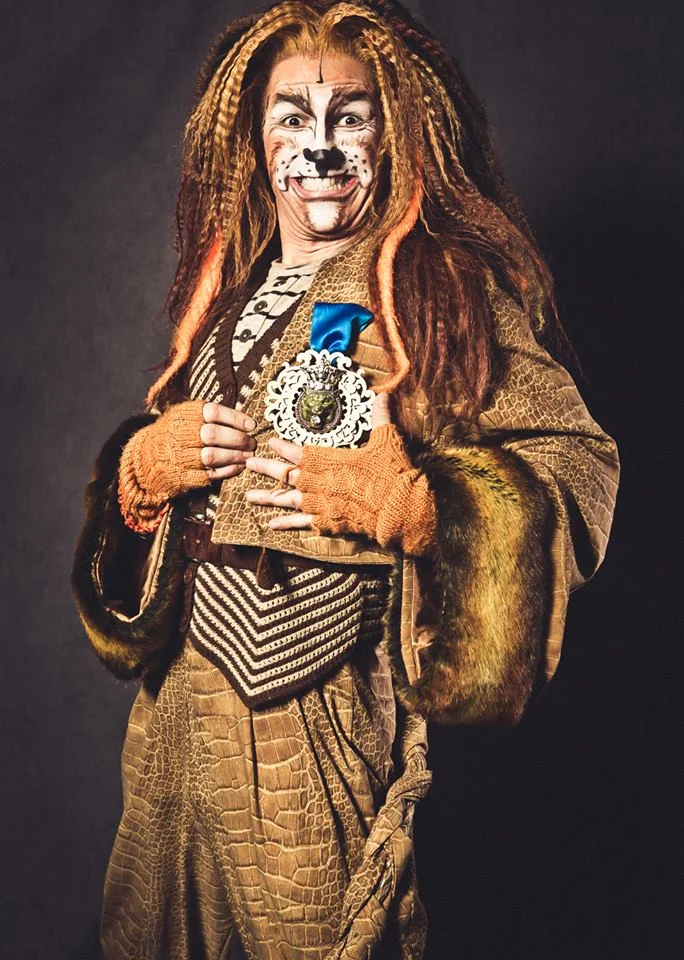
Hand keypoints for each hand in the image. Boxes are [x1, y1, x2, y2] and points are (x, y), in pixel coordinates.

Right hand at [118, 399, 257, 533]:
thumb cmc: (174, 434)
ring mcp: (180, 457)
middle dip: (238, 440)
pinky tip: (238, 467)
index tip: (251, 425)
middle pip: (214, 435)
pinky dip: (227, 471)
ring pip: (212, 456)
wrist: (145, 457)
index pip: (213, 412)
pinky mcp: (182, 476)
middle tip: (252, 443)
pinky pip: (209, 474)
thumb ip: (209, 416)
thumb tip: (244, 420)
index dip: (235, 418)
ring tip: (248, 456)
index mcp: (183, 416)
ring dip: (235, 457)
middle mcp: (180, 435)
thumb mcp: (184, 416)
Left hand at [244, 393, 392, 530]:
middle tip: (248, 464)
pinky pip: (302, 523)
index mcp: (331, 460)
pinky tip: (270, 525)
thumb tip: (382, 394)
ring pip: (288, 499)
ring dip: (268, 497)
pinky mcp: (328, 521)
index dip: (284, 447)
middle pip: (287, 475)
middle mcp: (320, 482)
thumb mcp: (386, 440)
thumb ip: (379, 417)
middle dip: (267, 468)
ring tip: (248, 496)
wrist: (397, 508)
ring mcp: (322, 503)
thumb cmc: (390, 472)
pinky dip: (286, 523)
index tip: (270, 442)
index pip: (301, 452)